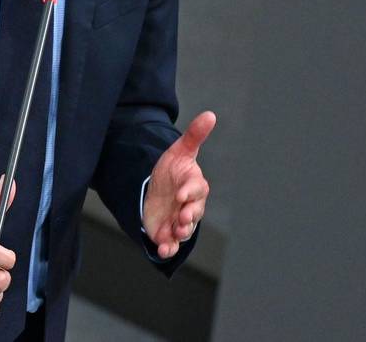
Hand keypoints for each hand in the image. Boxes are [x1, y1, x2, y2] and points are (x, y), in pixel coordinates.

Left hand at [143, 111, 215, 259]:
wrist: (155, 190)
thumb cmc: (172, 171)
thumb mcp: (179, 151)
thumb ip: (194, 136)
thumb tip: (210, 114)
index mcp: (195, 186)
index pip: (197, 190)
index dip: (190, 192)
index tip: (181, 193)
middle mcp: (190, 206)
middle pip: (194, 213)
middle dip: (188, 216)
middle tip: (181, 217)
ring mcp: (179, 221)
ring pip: (185, 231)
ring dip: (181, 233)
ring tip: (174, 233)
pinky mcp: (168, 234)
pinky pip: (172, 245)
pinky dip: (168, 249)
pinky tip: (163, 250)